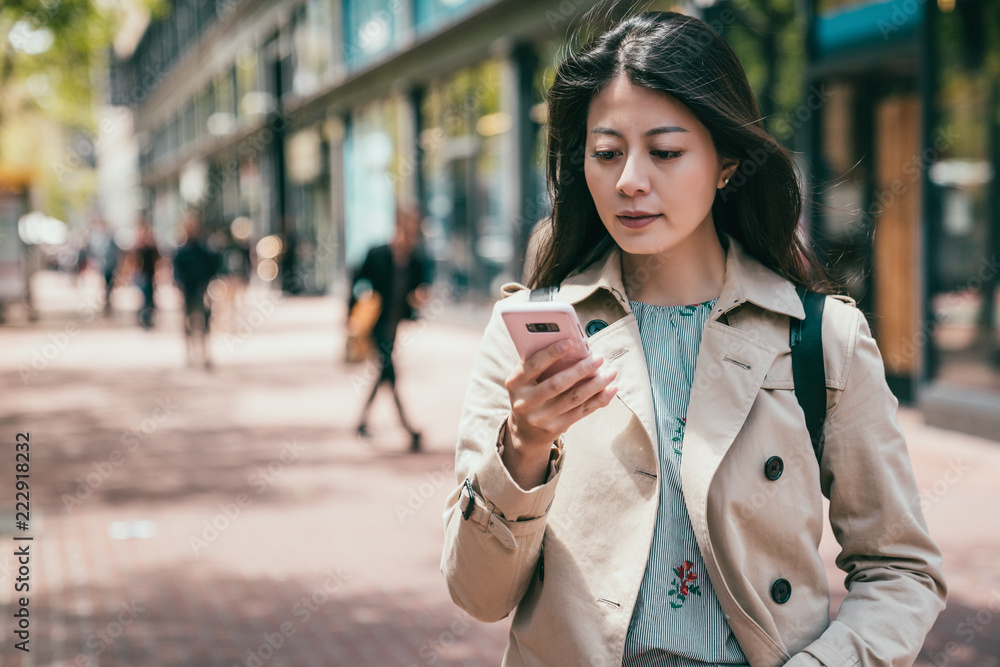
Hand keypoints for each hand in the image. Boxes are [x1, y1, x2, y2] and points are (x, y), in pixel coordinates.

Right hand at [501, 338, 617, 487]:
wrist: (525, 430)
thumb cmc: (529, 392)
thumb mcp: (525, 379)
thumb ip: (540, 363)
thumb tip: (571, 346)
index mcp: (515, 383)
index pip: (534, 366)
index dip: (552, 353)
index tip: (570, 342)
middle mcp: (525, 402)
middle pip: (557, 384)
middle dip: (580, 370)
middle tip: (598, 358)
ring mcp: (541, 417)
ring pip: (573, 399)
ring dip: (595, 385)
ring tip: (611, 373)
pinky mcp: (556, 428)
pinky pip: (582, 412)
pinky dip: (599, 400)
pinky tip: (611, 390)